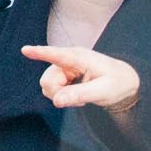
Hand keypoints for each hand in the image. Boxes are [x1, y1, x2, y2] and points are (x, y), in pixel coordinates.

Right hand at [21, 44, 140, 114]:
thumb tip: (57, 101)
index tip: (25, 50)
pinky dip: (61, 95)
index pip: (57, 55)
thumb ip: (79, 95)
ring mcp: (64, 67)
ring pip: (47, 85)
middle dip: (57, 93)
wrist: (124, 82)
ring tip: (80, 96)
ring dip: (60, 95)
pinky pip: (52, 89)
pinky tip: (76, 95)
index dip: (40, 53)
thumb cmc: (117, 83)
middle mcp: (68, 59)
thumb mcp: (102, 91)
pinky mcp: (63, 75)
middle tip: (77, 100)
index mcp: (80, 57)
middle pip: (47, 79)